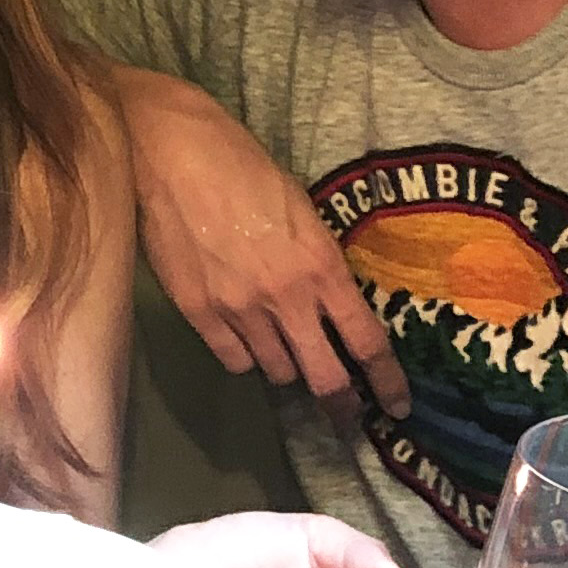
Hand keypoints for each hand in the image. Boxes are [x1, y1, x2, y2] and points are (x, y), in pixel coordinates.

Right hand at [120, 73, 407, 423]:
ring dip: (288, 365)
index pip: (366, 341)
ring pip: (277, 372)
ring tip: (283, 345)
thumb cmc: (241, 166)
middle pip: (324, 379)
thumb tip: (327, 303)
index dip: (386, 382)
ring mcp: (238, 310)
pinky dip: (246, 356)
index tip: (397, 406)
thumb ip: (318, 262)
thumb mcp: (301, 209)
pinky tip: (244, 335)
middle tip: (345, 415)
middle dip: (341, 404)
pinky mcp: (197, 313)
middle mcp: (285, 298)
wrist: (169, 152)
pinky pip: (234, 360)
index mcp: (320, 265)